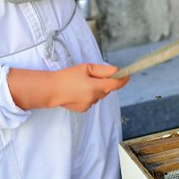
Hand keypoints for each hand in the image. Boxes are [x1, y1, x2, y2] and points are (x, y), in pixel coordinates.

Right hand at [8, 63, 128, 111]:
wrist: (51, 90)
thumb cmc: (66, 76)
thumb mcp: (85, 68)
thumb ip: (102, 70)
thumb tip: (116, 71)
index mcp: (95, 87)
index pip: (115, 85)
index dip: (123, 80)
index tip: (127, 75)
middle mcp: (94, 98)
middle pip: (107, 89)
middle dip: (105, 82)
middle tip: (94, 74)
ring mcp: (89, 105)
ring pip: (99, 95)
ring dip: (96, 88)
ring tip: (81, 82)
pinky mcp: (83, 109)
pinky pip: (92, 100)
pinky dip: (89, 94)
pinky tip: (78, 90)